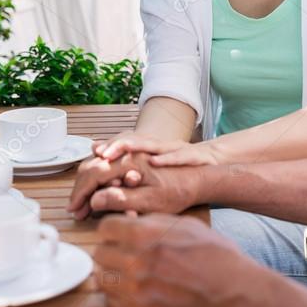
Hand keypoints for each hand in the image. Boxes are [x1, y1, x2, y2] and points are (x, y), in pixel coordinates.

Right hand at [68, 152, 202, 217]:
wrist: (200, 177)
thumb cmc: (179, 191)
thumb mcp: (152, 201)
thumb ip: (123, 200)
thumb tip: (94, 201)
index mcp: (129, 161)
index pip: (94, 173)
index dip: (81, 193)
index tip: (74, 209)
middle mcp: (127, 153)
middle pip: (92, 165)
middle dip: (80, 188)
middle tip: (75, 209)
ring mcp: (130, 153)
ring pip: (98, 161)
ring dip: (87, 182)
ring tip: (82, 201)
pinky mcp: (134, 157)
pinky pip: (108, 161)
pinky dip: (97, 173)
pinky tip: (93, 186)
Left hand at [94, 213, 255, 306]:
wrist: (232, 291)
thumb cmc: (214, 255)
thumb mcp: (183, 224)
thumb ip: (151, 222)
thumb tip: (129, 222)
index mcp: (145, 234)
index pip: (105, 228)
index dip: (113, 230)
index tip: (119, 235)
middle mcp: (135, 261)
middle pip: (100, 253)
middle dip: (112, 251)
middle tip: (126, 255)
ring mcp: (135, 290)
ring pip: (102, 278)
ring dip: (113, 274)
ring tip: (130, 274)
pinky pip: (112, 303)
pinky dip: (120, 297)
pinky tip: (137, 291)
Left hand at [96, 135, 220, 166]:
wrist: (211, 161)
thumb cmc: (178, 165)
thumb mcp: (152, 162)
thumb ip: (127, 158)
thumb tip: (97, 151)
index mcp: (150, 148)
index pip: (126, 143)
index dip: (110, 147)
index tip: (95, 153)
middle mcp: (160, 146)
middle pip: (136, 141)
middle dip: (118, 145)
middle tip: (103, 153)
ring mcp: (175, 149)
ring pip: (154, 146)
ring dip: (137, 147)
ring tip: (122, 149)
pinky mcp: (192, 156)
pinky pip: (179, 157)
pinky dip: (167, 159)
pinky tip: (155, 161)